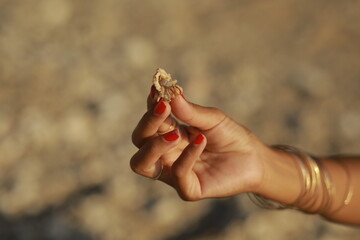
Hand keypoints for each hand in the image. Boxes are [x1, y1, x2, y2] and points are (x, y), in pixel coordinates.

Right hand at [131, 87, 267, 199]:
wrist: (254, 158)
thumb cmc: (230, 136)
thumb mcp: (212, 119)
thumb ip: (191, 111)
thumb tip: (172, 94)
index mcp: (168, 134)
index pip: (149, 121)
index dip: (150, 106)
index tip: (156, 89)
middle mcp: (165, 153)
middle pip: (139, 140)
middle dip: (147, 123)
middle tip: (163, 108)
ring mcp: (173, 172)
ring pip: (143, 163)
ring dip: (154, 146)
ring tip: (175, 133)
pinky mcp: (188, 188)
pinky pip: (177, 173)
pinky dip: (187, 155)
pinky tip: (201, 141)